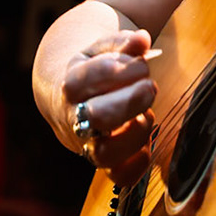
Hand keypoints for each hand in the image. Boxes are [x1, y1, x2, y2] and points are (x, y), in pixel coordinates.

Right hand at [54, 28, 157, 180]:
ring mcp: (86, 143)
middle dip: (131, 100)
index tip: (140, 62)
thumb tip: (142, 39)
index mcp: (70, 84)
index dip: (120, 69)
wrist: (66, 93)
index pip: (88, 78)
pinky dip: (139, 163)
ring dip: (136, 132)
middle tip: (149, 87)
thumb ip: (124, 43)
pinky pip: (120, 176)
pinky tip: (148, 142)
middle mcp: (74, 117)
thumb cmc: (92, 67)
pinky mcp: (102, 161)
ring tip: (146, 114)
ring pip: (105, 153)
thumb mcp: (102, 48)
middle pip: (96, 117)